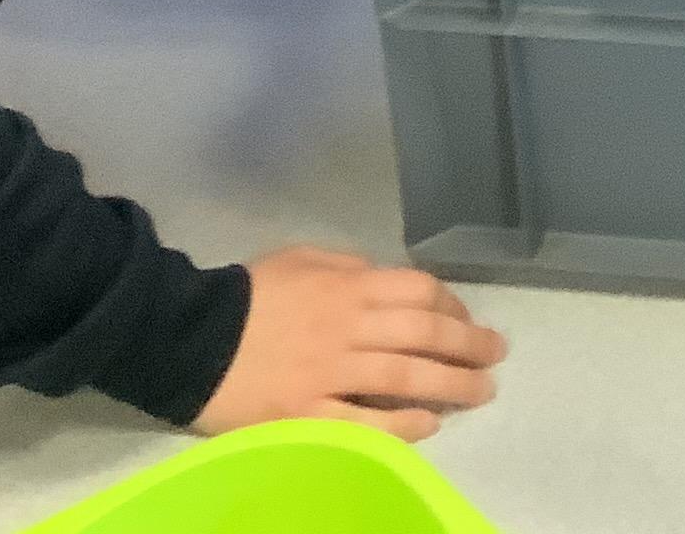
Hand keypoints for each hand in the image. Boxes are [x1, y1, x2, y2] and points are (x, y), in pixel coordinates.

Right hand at [196, 246, 505, 439]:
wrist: (189, 338)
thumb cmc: (248, 295)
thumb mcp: (302, 259)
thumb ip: (349, 267)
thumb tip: (386, 279)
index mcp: (347, 286)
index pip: (419, 291)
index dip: (453, 304)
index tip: (467, 319)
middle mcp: (347, 327)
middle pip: (425, 333)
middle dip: (469, 344)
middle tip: (496, 356)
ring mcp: (329, 373)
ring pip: (406, 377)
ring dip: (452, 385)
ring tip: (481, 391)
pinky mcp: (307, 414)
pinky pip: (365, 422)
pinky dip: (402, 424)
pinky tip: (429, 425)